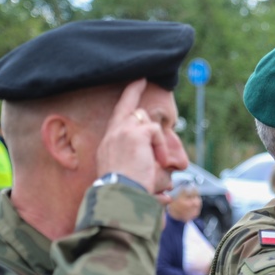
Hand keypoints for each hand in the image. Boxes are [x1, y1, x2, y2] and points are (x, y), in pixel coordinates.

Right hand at [95, 79, 170, 194]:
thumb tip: (164, 186)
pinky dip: (161, 147)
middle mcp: (113, 135)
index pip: (118, 116)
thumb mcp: (132, 179)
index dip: (128, 97)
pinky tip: (159, 161)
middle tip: (142, 79)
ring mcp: (122, 132)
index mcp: (109, 145)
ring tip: (158, 161)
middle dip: (134, 92)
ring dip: (157, 141)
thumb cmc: (126, 193)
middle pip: (130, 108)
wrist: (120, 196)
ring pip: (146, 122)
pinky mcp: (135, 134)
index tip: (136, 81)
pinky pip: (156, 132)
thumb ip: (144, 171)